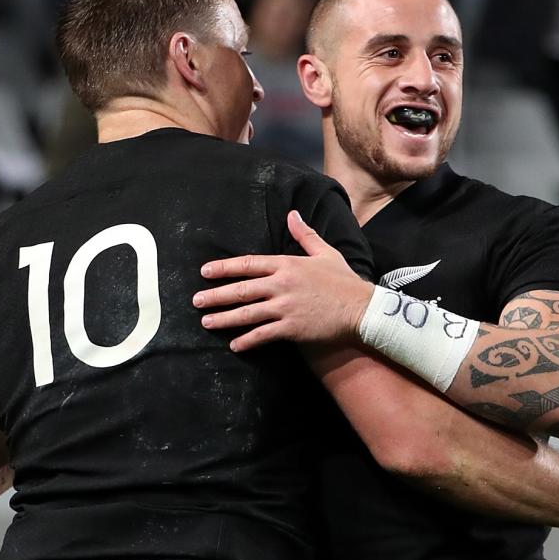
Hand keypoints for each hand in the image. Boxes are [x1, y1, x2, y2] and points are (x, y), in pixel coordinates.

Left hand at [193, 210, 373, 350]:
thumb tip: (292, 214)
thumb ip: (305, 235)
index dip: (224, 268)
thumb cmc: (343, 281)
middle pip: (241, 290)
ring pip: (247, 313)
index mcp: (287, 265)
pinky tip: (234, 345)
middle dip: (216, 295)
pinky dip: (247, 340)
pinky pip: (263, 335)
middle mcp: (281, 285)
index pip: (248, 264)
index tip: (205, 272)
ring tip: (206, 322)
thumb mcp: (325, 252)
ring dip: (224, 319)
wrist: (362, 308)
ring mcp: (285, 307)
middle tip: (196, 301)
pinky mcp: (292, 328)